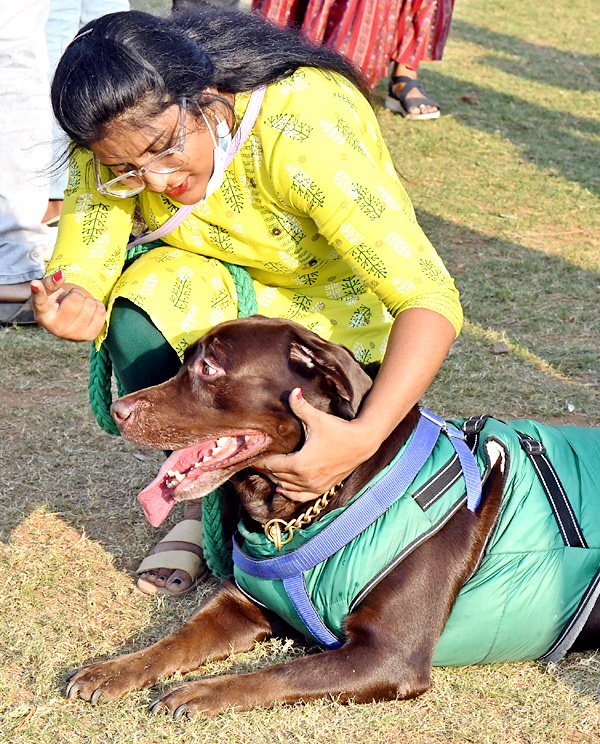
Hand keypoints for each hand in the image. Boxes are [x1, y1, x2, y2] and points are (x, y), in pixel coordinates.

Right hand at [31, 270, 105, 340]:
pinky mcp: (89, 336)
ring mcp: (74, 335)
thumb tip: (61, 274)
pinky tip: (88, 311)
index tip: (34, 283)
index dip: (38, 291)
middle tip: (70, 300)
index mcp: (43, 315)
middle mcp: (57, 328)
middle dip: (76, 294)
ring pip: (90, 305)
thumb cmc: (56, 303)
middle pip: (76, 299)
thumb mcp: (49, 292)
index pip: (41, 301)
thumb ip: (51, 282)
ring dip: (87, 300)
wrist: (68, 321)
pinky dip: (97, 306)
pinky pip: (101, 312)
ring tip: (78, 307)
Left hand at [262, 389, 378, 501]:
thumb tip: (293, 391)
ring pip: (287, 487)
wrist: (362, 443)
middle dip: (267, 468)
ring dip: (276, 479)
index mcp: (300, 464)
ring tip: (268, 470)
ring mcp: (314, 486)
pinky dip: (290, 493)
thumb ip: (301, 406)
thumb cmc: (339, 430)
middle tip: (259, 460)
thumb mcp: (318, 418)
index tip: (253, 455)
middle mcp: (305, 479)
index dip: (261, 460)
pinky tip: (282, 488)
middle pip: (277, 476)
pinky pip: (300, 496)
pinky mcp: (322, 489)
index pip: (272, 465)